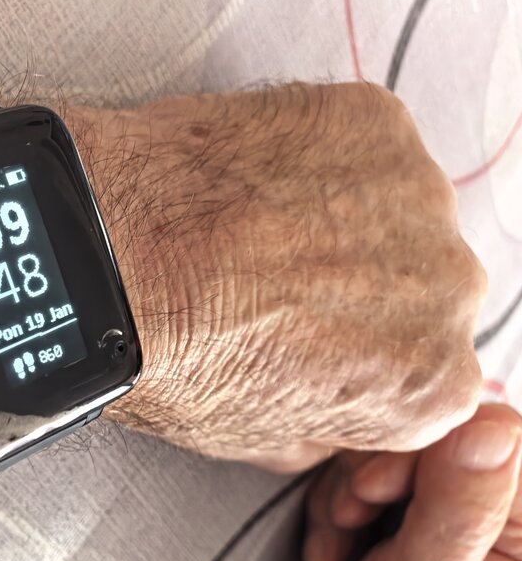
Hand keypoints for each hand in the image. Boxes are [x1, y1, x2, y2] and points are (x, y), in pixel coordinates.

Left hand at [78, 83, 486, 470]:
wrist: (109, 262)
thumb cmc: (166, 355)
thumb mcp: (249, 438)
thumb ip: (321, 426)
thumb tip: (330, 412)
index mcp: (430, 386)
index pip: (426, 374)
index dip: (364, 356)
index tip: (319, 338)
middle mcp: (451, 292)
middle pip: (423, 290)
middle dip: (364, 288)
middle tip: (279, 281)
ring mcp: (418, 196)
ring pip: (397, 211)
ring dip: (345, 217)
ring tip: (257, 229)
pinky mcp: (375, 121)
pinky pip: (360, 143)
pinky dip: (317, 156)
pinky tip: (254, 181)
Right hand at [304, 404, 521, 560]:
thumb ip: (457, 512)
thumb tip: (489, 430)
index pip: (495, 436)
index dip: (429, 446)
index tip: (378, 486)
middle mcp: (495, 508)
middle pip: (433, 432)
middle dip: (374, 474)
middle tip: (353, 516)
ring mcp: (445, 501)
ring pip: (388, 447)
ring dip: (345, 493)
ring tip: (339, 544)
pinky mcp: (404, 502)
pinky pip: (359, 466)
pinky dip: (334, 502)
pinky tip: (334, 547)